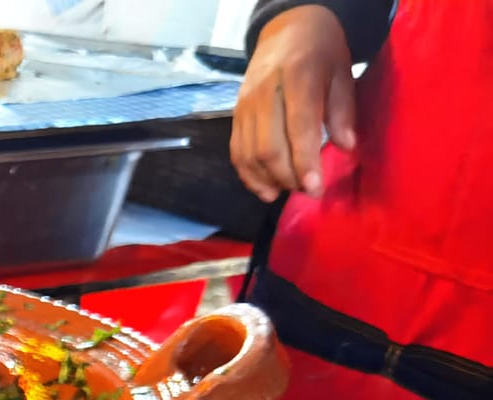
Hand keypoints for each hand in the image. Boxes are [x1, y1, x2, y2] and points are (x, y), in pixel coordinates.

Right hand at [231, 5, 356, 200]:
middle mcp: (265, 93)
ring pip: (250, 155)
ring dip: (268, 180)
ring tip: (287, 191)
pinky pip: (237, 152)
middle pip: (269, 148)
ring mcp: (245, 105)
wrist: (286, 28)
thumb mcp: (342, 72)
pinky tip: (265, 187)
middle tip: (308, 191)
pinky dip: (249, 175)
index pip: (298, 128)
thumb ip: (342, 110)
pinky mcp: (235, 115)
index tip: (316, 189)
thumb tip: (346, 147)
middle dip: (288, 177)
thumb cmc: (321, 50)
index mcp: (298, 77)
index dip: (305, 163)